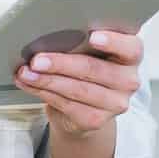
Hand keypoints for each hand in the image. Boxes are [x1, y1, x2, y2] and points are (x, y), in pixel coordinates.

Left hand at [13, 28, 142, 137]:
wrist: (85, 105)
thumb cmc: (87, 67)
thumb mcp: (89, 50)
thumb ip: (80, 41)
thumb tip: (48, 36)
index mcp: (131, 55)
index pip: (131, 47)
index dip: (112, 41)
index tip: (92, 36)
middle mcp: (129, 80)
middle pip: (94, 69)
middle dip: (62, 63)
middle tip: (37, 59)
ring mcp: (115, 103)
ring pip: (78, 89)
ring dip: (47, 80)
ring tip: (27, 72)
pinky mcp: (96, 120)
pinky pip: (67, 105)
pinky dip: (44, 93)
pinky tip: (30, 84)